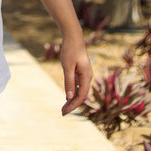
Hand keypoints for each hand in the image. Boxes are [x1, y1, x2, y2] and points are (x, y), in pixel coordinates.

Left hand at [38, 0, 92, 115]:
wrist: (73, 37)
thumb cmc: (70, 51)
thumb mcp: (68, 67)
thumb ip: (69, 82)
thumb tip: (69, 97)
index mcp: (86, 77)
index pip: (80, 96)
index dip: (73, 105)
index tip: (64, 112)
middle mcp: (88, 77)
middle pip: (81, 95)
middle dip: (72, 105)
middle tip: (62, 113)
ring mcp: (85, 74)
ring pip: (80, 91)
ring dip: (72, 99)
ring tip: (64, 107)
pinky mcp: (81, 71)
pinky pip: (78, 85)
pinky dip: (73, 91)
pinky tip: (67, 96)